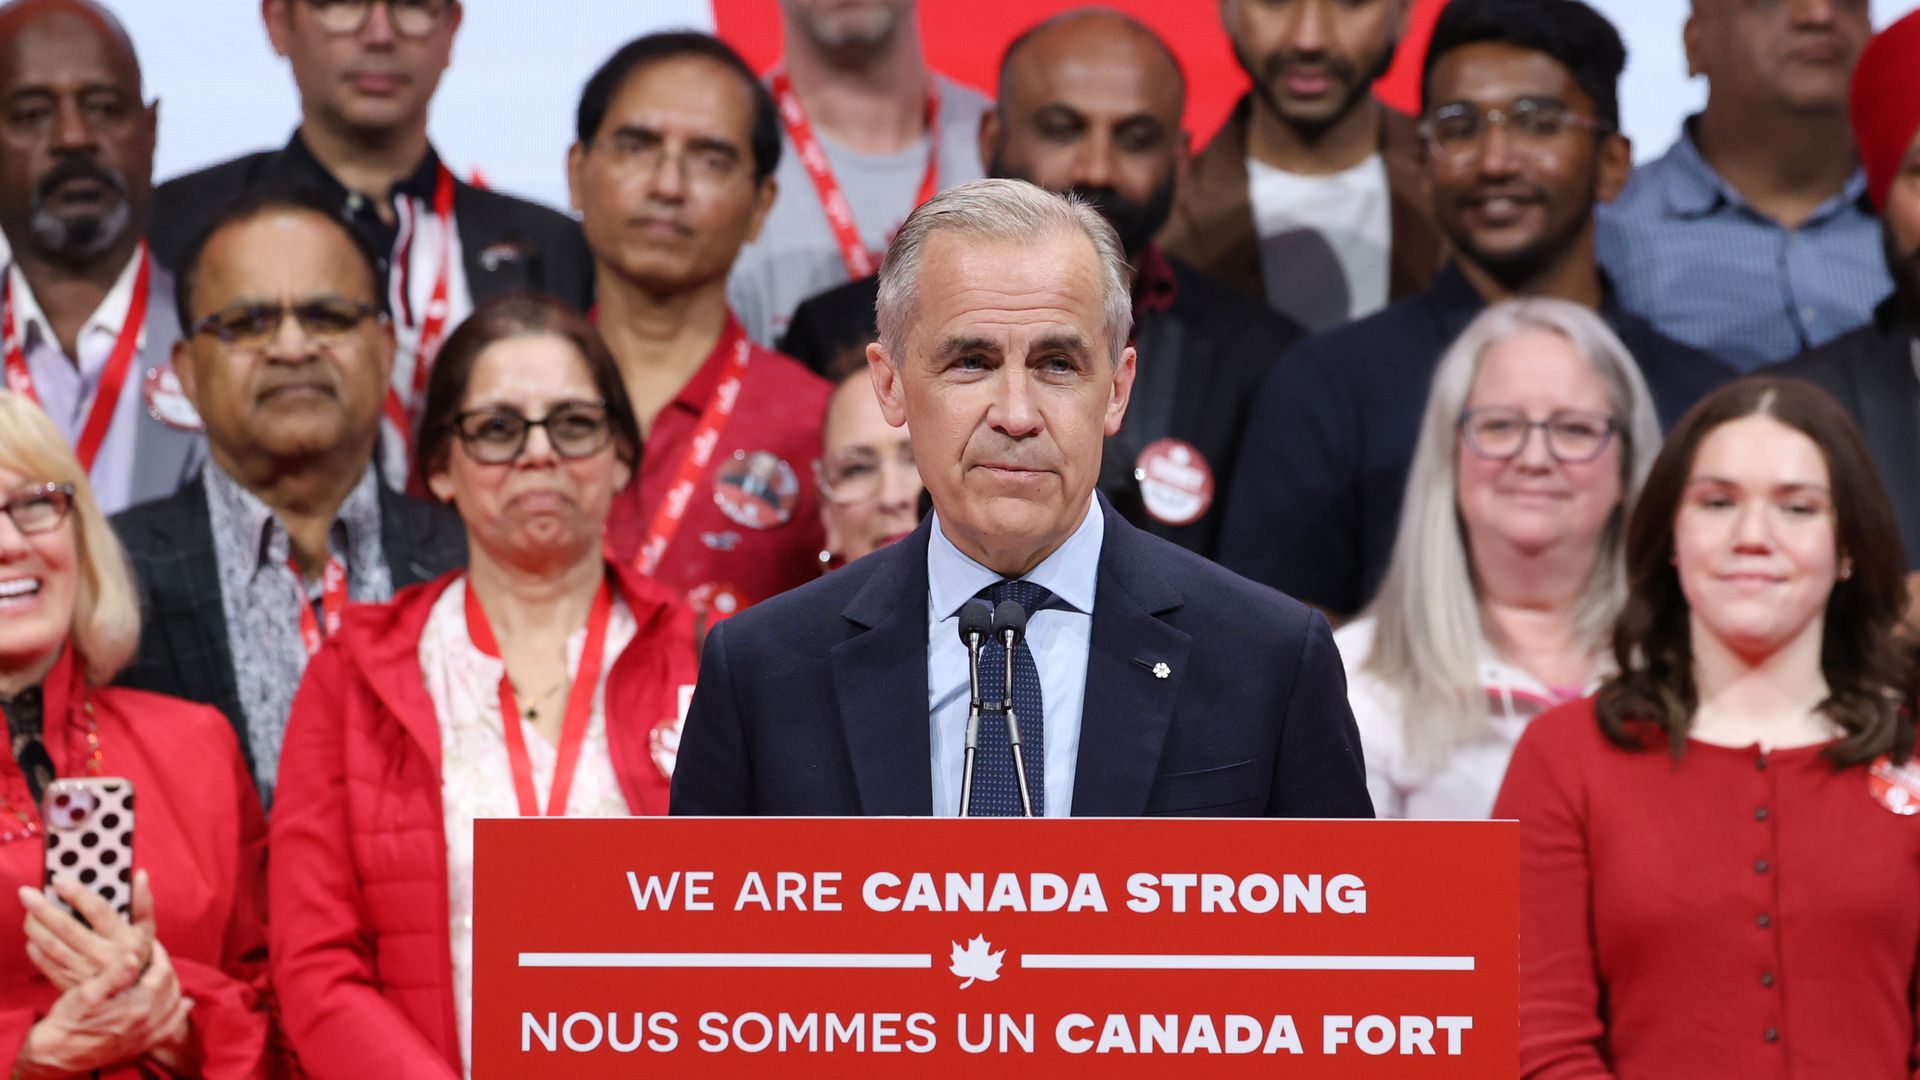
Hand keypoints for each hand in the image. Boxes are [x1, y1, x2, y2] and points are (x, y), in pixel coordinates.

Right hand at [11, 941, 192, 1078]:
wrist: (57, 1054)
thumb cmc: (68, 1020)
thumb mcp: (85, 993)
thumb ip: (113, 975)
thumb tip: (133, 957)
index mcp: (138, 1006)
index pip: (162, 972)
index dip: (159, 953)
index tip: (150, 942)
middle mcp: (148, 1022)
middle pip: (171, 987)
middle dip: (165, 967)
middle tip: (155, 956)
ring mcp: (146, 1035)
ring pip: (174, 1005)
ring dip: (172, 986)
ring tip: (162, 973)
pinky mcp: (141, 1045)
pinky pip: (171, 1027)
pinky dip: (179, 1013)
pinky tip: (184, 1004)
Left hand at [18, 870, 155, 992]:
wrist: (130, 994)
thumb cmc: (136, 952)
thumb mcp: (146, 929)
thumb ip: (143, 902)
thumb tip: (139, 874)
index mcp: (125, 939)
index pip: (98, 911)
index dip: (78, 894)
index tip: (58, 880)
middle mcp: (104, 956)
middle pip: (68, 927)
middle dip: (44, 908)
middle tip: (27, 892)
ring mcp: (84, 972)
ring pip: (52, 945)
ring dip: (35, 926)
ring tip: (28, 910)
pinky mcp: (70, 984)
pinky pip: (45, 964)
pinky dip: (35, 948)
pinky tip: (33, 934)